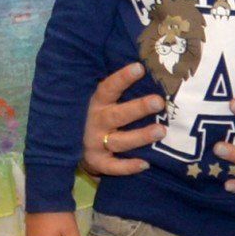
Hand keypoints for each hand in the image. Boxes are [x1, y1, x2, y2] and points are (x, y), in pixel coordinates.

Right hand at [80, 62, 164, 178]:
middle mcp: (95, 123)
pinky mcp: (98, 162)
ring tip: (161, 131)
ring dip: (140, 136)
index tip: (139, 68)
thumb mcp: (102, 101)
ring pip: (119, 141)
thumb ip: (119, 90)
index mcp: (97, 104)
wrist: (74, 145)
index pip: (108, 88)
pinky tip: (145, 164)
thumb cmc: (99, 116)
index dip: (122, 78)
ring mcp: (95, 143)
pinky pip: (113, 167)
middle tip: (159, 101)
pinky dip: (127, 167)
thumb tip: (146, 69)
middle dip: (138, 108)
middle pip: (117, 115)